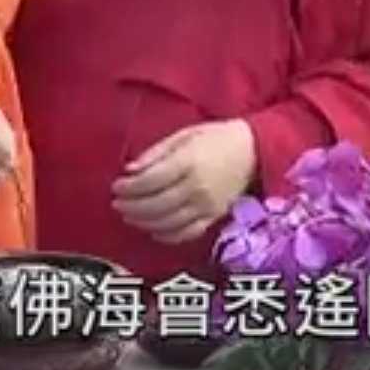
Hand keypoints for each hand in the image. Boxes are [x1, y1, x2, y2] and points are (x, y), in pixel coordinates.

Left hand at [111, 120, 256, 244]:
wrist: (253, 150)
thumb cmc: (217, 138)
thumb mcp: (184, 135)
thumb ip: (156, 153)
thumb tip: (131, 170)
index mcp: (188, 162)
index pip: (149, 181)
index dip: (128, 187)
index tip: (116, 186)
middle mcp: (196, 187)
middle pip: (155, 205)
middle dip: (131, 207)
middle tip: (117, 204)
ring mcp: (206, 205)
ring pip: (167, 222)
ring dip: (143, 222)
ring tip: (130, 216)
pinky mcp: (214, 217)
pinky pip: (186, 233)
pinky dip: (166, 235)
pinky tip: (153, 229)